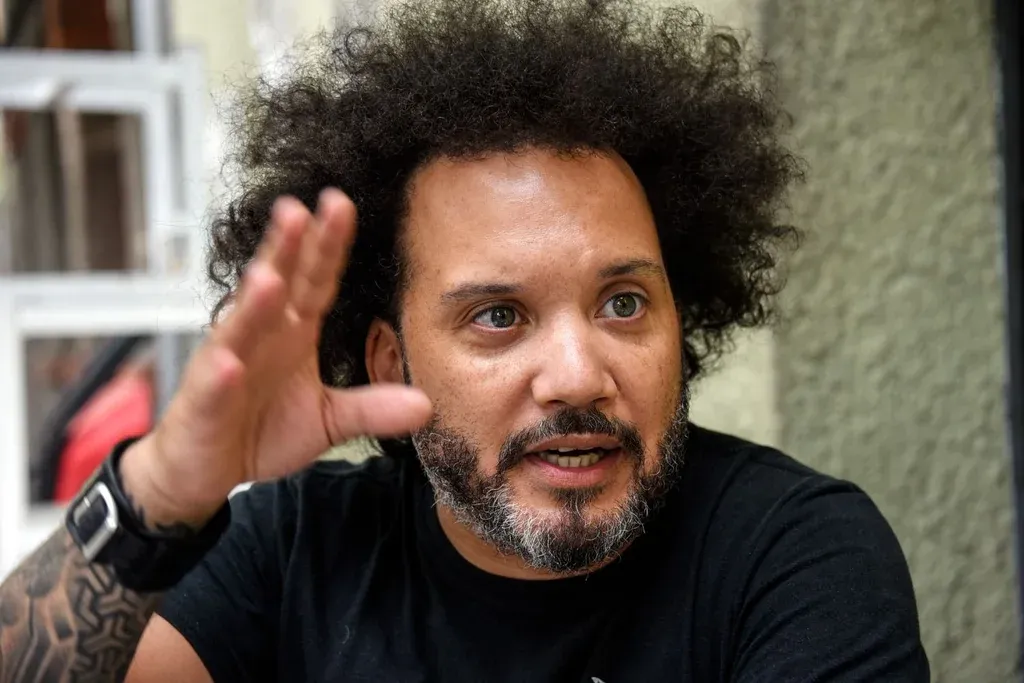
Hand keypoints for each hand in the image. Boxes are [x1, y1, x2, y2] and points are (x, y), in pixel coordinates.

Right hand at [120, 189, 431, 526]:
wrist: (208, 469)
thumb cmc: (262, 431)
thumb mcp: (328, 420)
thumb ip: (372, 407)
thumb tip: (425, 405)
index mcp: (293, 331)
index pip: (316, 281)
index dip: (328, 246)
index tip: (342, 207)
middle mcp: (260, 336)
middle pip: (277, 286)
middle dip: (287, 250)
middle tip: (299, 211)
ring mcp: (228, 363)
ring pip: (241, 327)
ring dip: (253, 302)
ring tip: (267, 276)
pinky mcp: (204, 400)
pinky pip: (213, 385)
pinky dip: (220, 374)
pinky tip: (228, 362)